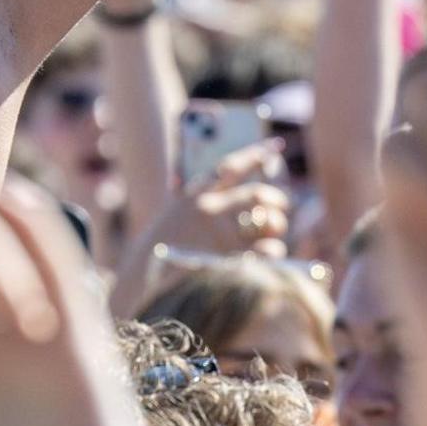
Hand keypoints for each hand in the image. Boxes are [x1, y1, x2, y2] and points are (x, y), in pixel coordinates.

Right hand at [141, 143, 292, 259]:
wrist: (145, 276)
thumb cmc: (166, 245)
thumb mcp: (179, 212)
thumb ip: (210, 199)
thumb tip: (255, 198)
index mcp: (197, 194)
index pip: (232, 166)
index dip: (256, 155)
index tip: (274, 148)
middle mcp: (211, 210)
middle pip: (258, 194)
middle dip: (276, 199)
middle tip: (281, 205)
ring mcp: (222, 236)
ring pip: (268, 221)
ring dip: (277, 224)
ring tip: (273, 230)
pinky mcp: (232, 261)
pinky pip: (267, 250)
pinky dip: (274, 249)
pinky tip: (271, 250)